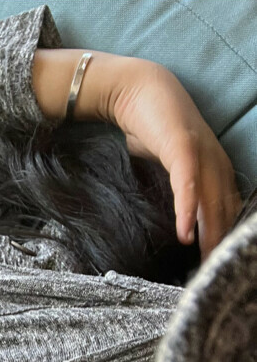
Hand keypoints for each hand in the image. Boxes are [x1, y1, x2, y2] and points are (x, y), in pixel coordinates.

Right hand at [106, 58, 240, 256]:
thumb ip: (172, 182)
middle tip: (212, 272)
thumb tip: (167, 210)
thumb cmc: (147, 125)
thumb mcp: (163, 160)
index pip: (226, 206)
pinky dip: (188, 209)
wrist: (136, 89)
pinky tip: (184, 234)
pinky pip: (188, 185)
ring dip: (211, 233)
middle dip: (221, 241)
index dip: (223, 234)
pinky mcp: (182, 147)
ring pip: (211, 200)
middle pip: (224, 208)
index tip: (215, 263)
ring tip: (204, 262)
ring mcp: (202, 153)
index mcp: (213, 165)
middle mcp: (215, 160)